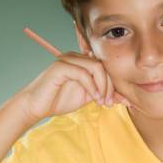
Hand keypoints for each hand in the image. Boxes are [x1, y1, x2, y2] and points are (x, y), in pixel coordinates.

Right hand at [16, 51, 130, 123]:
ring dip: (103, 86)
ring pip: (96, 67)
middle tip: (110, 102)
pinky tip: (94, 98)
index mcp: (82, 60)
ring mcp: (67, 59)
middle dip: (110, 86)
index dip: (115, 82)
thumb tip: (126, 99)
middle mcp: (75, 56)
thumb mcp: (89, 96)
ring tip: (102, 101)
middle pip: (103, 65)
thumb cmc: (60, 100)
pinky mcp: (60, 67)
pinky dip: (92, 86)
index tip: (122, 99)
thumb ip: (105, 93)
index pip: (105, 65)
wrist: (36, 107)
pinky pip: (83, 73)